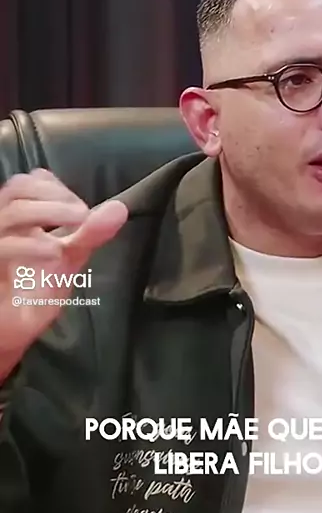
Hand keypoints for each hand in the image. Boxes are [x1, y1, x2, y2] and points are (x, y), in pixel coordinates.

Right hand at [0, 169, 127, 378]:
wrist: (13, 331)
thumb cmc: (36, 292)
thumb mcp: (69, 259)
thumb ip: (90, 234)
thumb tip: (119, 209)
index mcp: (18, 218)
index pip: (28, 182)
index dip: (55, 187)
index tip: (82, 210)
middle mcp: (2, 226)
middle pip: (16, 188)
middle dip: (52, 194)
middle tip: (82, 213)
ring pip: (10, 211)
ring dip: (48, 210)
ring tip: (79, 221)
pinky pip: (2, 247)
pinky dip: (30, 245)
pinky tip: (55, 251)